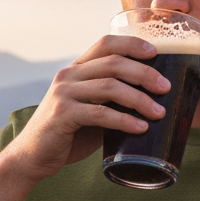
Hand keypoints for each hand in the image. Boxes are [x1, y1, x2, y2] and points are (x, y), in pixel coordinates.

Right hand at [6, 34, 171, 183]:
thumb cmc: (69, 134)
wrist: (33, 156)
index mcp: (77, 69)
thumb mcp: (93, 111)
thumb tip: (154, 102)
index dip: (132, 44)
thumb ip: (114, 102)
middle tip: (166, 88)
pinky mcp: (62, 115)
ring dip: (139, 99)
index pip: (105, 44)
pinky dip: (124, 120)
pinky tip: (140, 128)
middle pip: (113, 63)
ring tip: (159, 112)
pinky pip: (100, 113)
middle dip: (144, 74)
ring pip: (109, 86)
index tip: (155, 52)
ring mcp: (63, 93)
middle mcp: (69, 76)